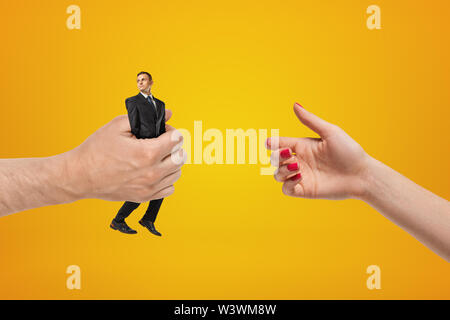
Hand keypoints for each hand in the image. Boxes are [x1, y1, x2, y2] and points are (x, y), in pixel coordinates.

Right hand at [63, 109, 185, 202]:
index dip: (172, 132)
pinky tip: (155, 171)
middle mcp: (152, 173)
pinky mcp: (145, 197)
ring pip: (177, 173)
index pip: (177, 140)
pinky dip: (167, 179)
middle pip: (180, 157)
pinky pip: (169, 188)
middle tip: (162, 143)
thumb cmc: (95, 151)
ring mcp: (149, 187)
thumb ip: (145, 118)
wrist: (80, 176)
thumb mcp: (117, 126)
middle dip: (174, 147)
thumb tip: (168, 114)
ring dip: (172, 162)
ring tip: (158, 157)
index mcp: (147, 154)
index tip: (163, 131)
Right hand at [266, 103, 370, 199]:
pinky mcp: (305, 190)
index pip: (280, 144)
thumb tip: (295, 104)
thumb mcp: (329, 132)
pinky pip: (286, 189)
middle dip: (277, 157)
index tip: (270, 143)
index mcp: (303, 146)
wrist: (361, 175)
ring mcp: (301, 176)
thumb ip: (310, 120)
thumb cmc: (349, 152)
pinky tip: (299, 177)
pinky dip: (288, 184)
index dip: (273, 143)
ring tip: (297, 167)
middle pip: (276, 159)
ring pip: (278, 175)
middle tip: (290, 155)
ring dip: (282, 170)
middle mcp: (300, 161)